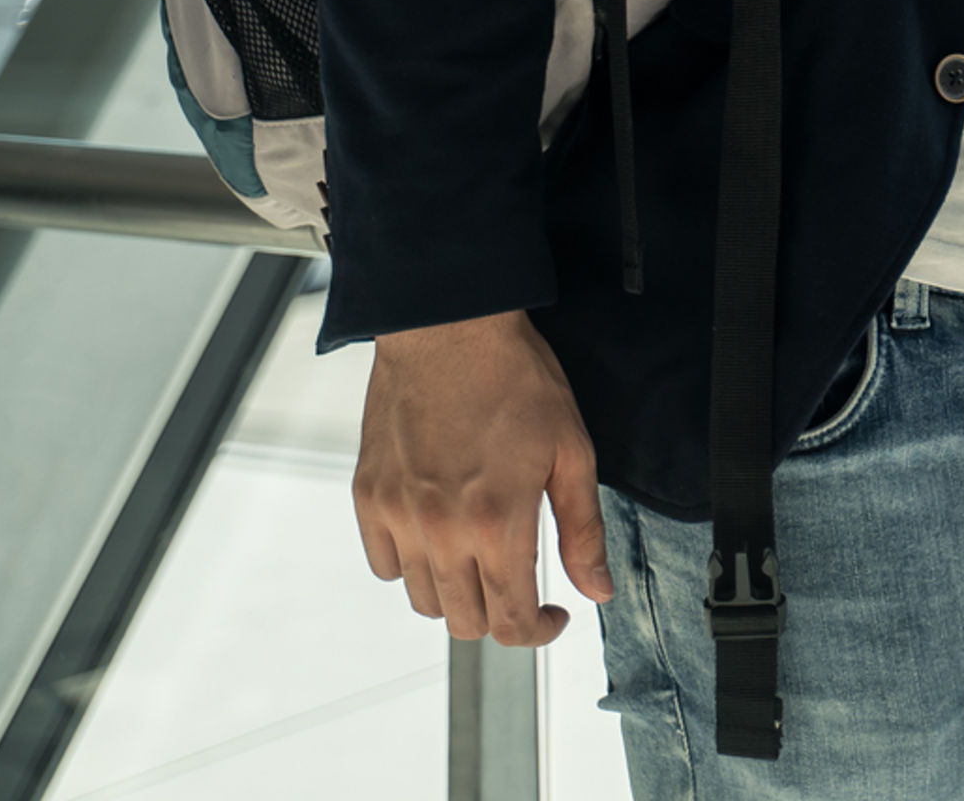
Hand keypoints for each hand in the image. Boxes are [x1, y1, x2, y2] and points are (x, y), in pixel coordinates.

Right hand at [353, 310, 611, 644]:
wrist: (449, 330)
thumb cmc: (515, 381)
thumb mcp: (573, 452)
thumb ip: (583, 530)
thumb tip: (596, 590)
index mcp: (497, 521)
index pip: (509, 620)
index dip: (537, 633)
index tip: (554, 617)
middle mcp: (440, 529)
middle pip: (463, 621)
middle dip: (500, 618)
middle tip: (523, 590)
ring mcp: (397, 515)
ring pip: (423, 599)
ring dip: (458, 595)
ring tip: (484, 560)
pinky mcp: (367, 497)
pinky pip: (384, 564)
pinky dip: (412, 567)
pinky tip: (441, 540)